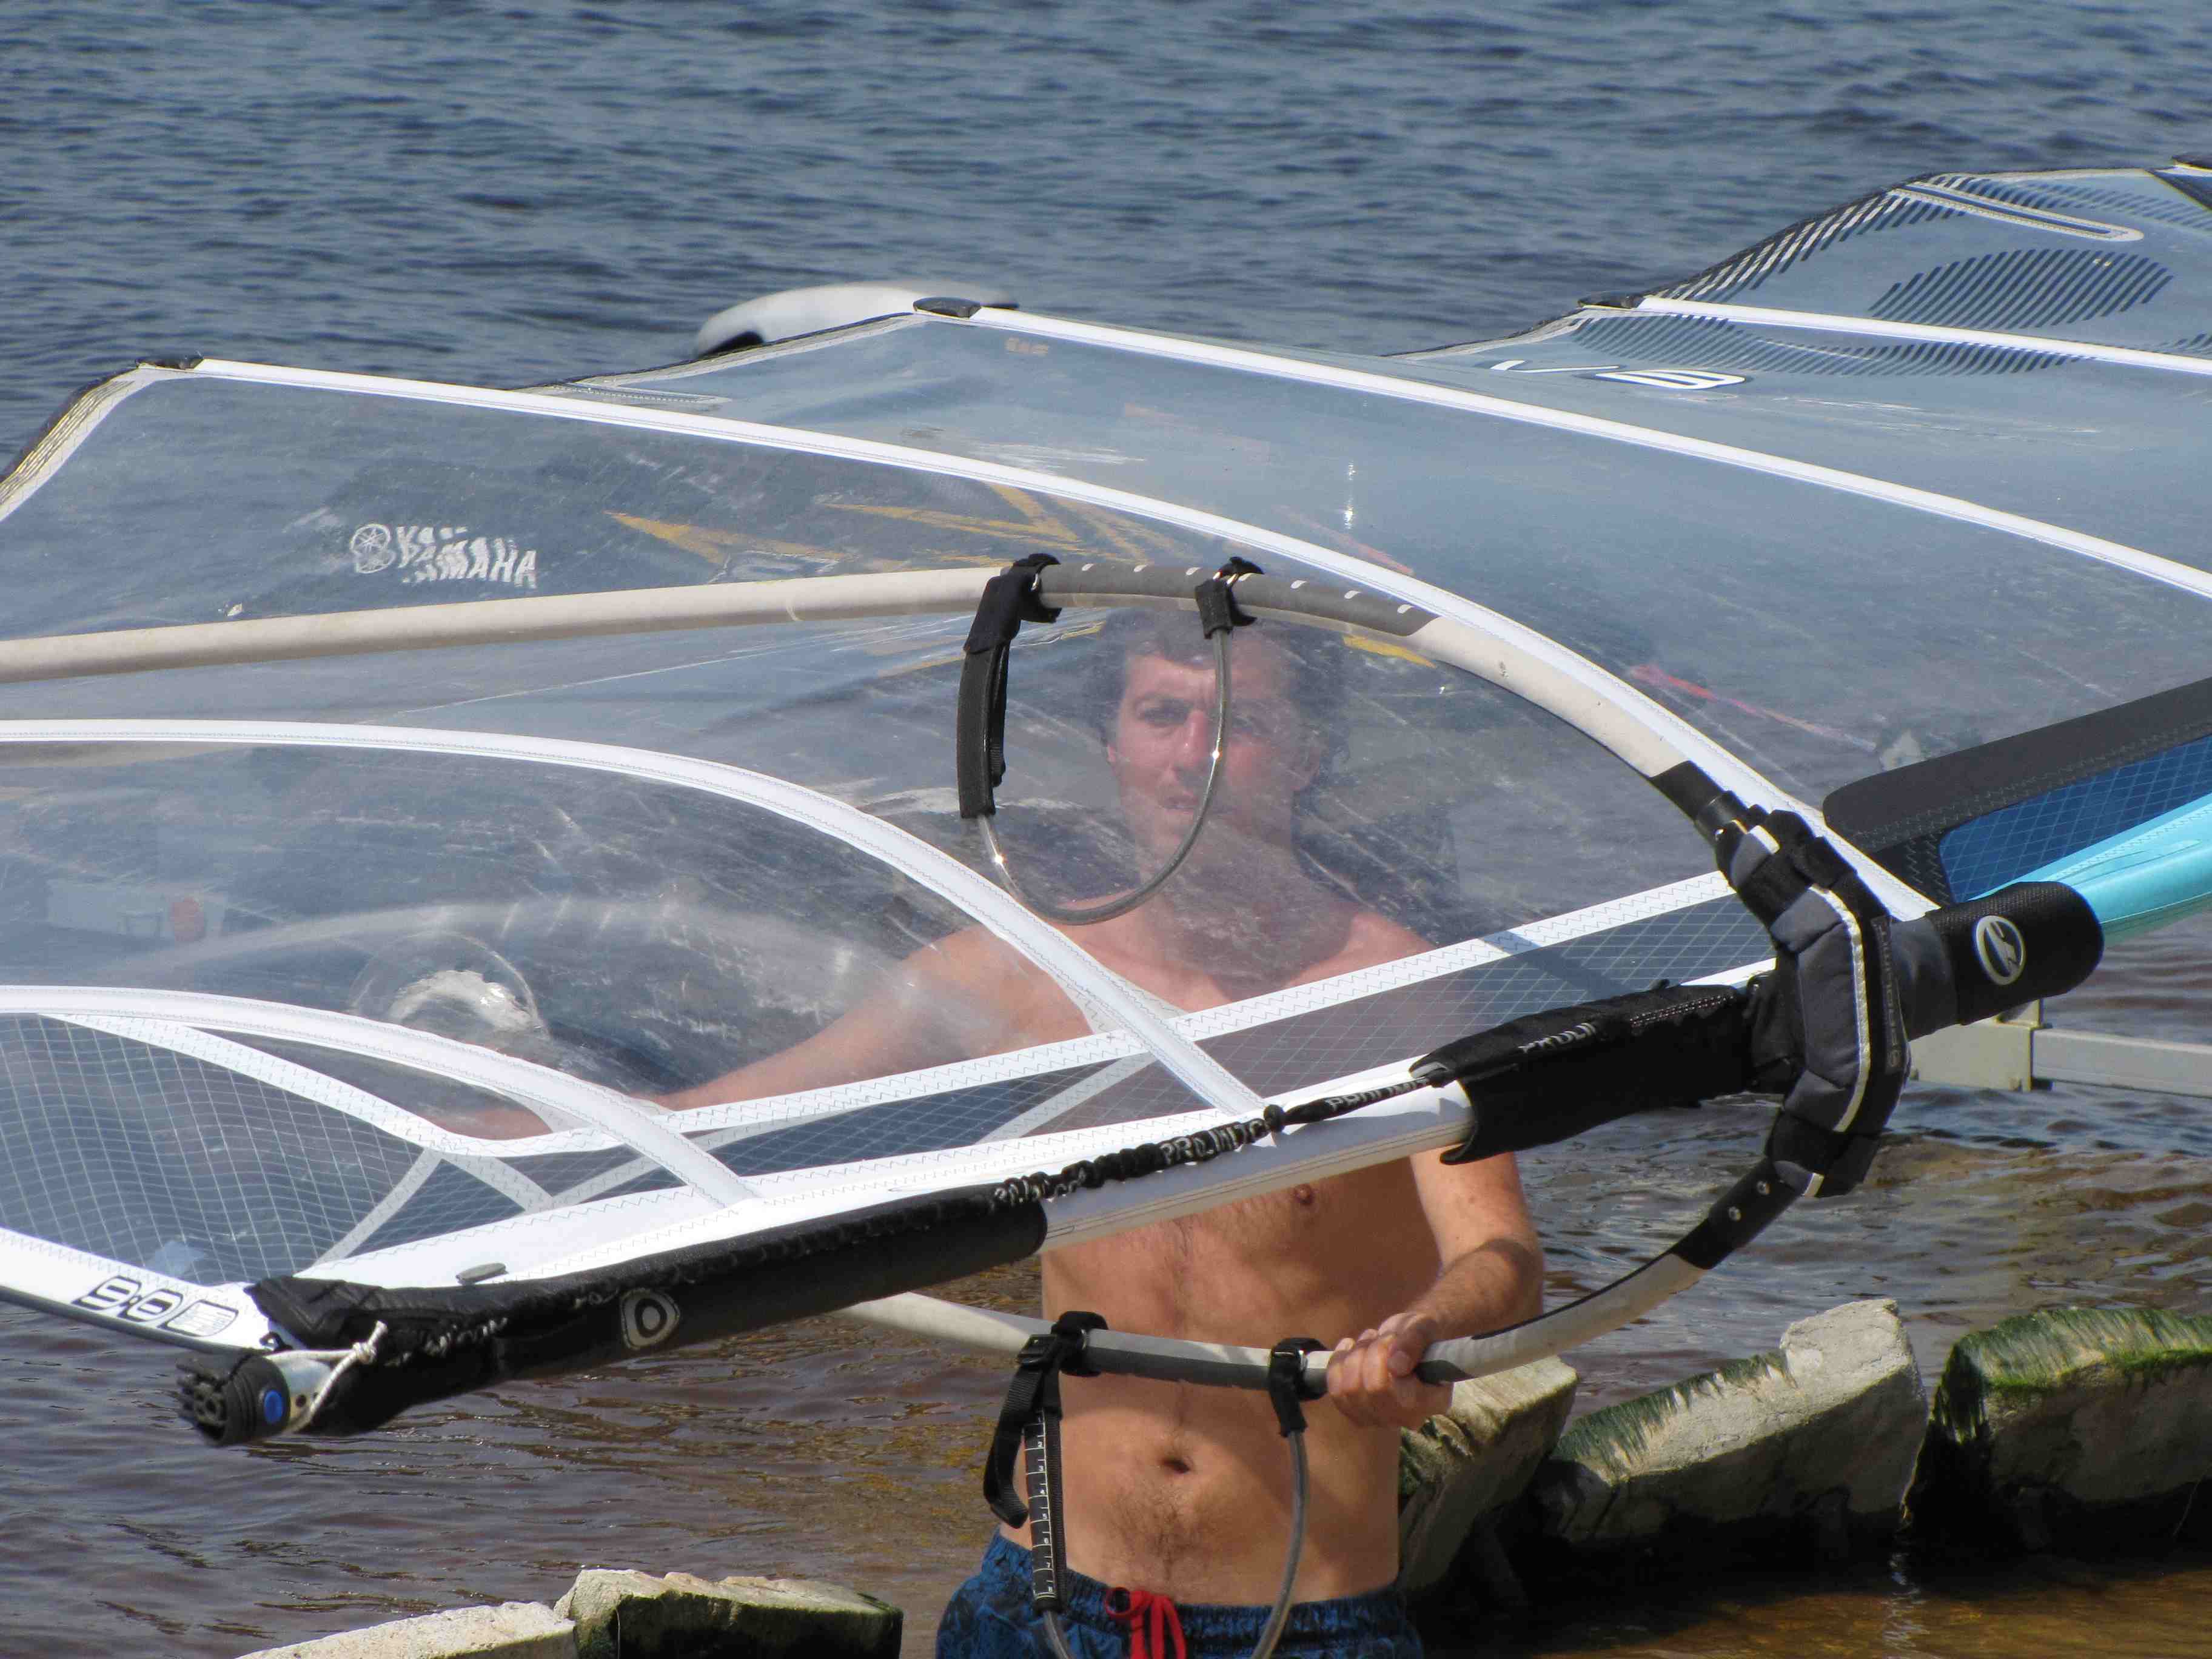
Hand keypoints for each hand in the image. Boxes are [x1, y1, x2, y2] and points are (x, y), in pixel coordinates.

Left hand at [1325, 1311, 1450, 1429]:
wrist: (1407, 1339)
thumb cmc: (1419, 1333)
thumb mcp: (1421, 1328)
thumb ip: (1413, 1343)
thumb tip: (1396, 1367)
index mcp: (1433, 1400)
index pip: (1398, 1391)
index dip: (1382, 1358)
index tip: (1391, 1337)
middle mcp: (1410, 1417)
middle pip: (1371, 1391)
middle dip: (1367, 1353)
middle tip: (1377, 1336)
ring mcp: (1384, 1420)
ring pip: (1350, 1391)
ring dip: (1353, 1357)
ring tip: (1367, 1341)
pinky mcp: (1362, 1414)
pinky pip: (1337, 1393)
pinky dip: (1337, 1365)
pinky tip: (1348, 1348)